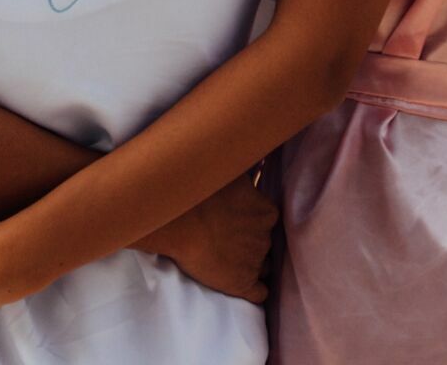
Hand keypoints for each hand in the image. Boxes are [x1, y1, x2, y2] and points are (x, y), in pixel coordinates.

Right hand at [135, 174, 274, 302]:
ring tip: (232, 260)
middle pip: (263, 242)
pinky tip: (243, 283)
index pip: (267, 219)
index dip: (253, 220)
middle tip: (227, 236)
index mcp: (265, 212)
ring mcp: (255, 262)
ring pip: (263, 266)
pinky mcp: (242, 284)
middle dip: (250, 241)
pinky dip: (254, 289)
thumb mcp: (229, 172)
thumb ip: (243, 169)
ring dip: (252, 263)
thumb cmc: (200, 192)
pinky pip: (260, 293)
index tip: (237, 219)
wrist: (179, 222)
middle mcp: (265, 237)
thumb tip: (248, 154)